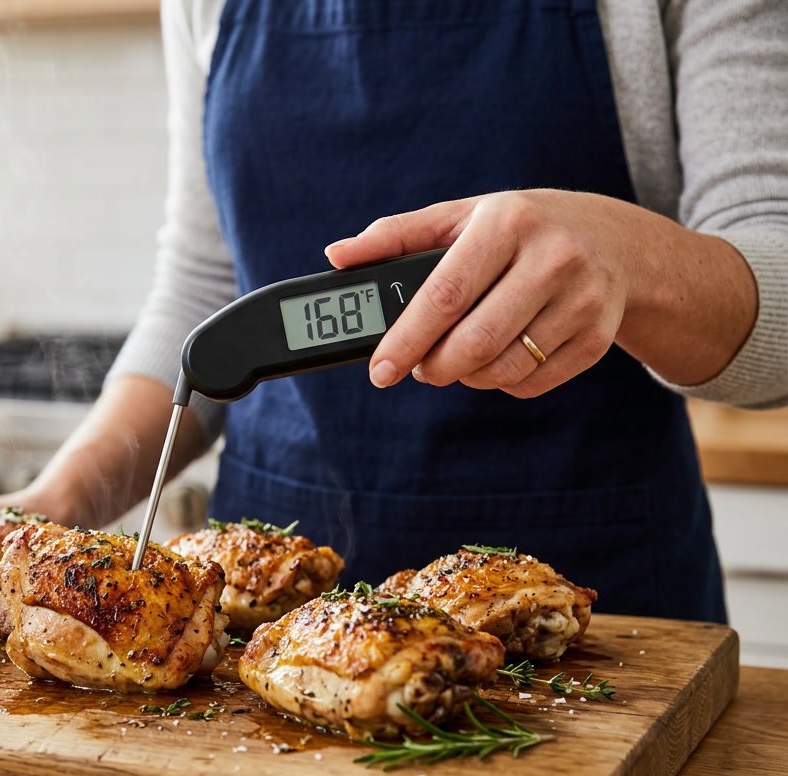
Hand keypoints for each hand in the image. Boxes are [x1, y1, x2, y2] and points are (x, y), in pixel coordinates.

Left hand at [324, 189, 753, 396]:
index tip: (380, 371)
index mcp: (507, 222)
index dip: (406, 341)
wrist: (613, 240)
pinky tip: (498, 355)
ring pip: (502, 370)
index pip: (444, 295)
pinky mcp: (598, 337)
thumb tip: (336, 257)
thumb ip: (394, 237)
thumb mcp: (458, 217)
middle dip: (433, 368)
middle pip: (474, 344)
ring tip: (457, 356)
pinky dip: (500, 382)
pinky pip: (531, 383)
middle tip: (419, 367)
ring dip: (465, 376)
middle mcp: (553, 258)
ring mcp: (583, 301)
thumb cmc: (516, 229)